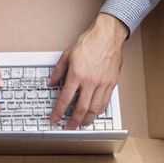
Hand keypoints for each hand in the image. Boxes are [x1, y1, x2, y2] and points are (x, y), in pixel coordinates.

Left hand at [49, 13, 127, 129]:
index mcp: (76, 73)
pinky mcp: (112, 83)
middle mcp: (90, 81)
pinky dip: (99, 111)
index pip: (65, 98)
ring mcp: (102, 83)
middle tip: (68, 127)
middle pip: (81, 108)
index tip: (55, 119)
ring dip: (87, 120)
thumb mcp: (68, 54)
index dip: (58, 112)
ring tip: (81, 124)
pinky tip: (94, 113)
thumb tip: (51, 82)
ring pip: (95, 109)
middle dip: (73, 121)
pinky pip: (105, 102)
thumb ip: (58, 71)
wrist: (108, 35)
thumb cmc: (90, 42)